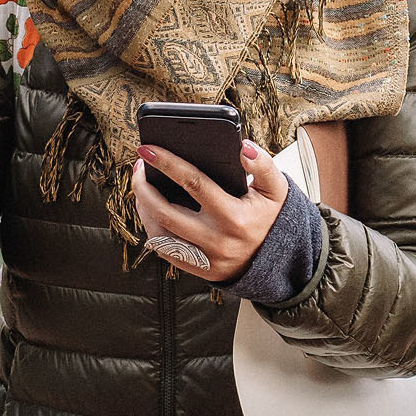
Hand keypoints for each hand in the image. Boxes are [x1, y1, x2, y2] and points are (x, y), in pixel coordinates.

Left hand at [131, 137, 288, 282]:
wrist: (278, 261)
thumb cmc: (272, 218)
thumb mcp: (276, 189)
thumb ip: (263, 165)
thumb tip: (243, 147)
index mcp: (234, 217)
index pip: (193, 184)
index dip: (167, 164)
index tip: (148, 149)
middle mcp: (216, 240)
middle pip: (165, 211)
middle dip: (143, 186)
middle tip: (138, 166)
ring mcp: (204, 258)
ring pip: (159, 233)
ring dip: (143, 207)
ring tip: (142, 185)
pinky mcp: (197, 269)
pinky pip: (164, 249)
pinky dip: (152, 227)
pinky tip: (150, 209)